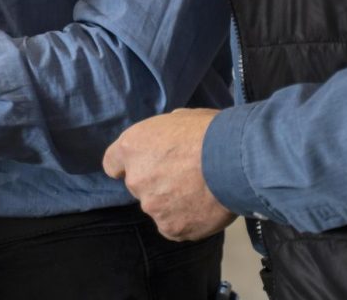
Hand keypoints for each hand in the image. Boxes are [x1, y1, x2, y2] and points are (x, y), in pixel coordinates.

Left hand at [103, 109, 235, 241]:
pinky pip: (175, 226)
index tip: (144, 165)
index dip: (127, 165)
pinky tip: (204, 207)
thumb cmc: (210, 131)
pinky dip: (187, 219)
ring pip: (159, 207)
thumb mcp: (180, 117)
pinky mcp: (171, 228)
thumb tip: (168, 141)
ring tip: (201, 191)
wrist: (234, 160)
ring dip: (174, 201)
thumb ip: (163, 135)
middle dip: (158, 182)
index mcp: (132, 146)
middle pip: (140, 185)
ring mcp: (152, 206)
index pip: (112, 163)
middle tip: (186, 175)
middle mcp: (136, 179)